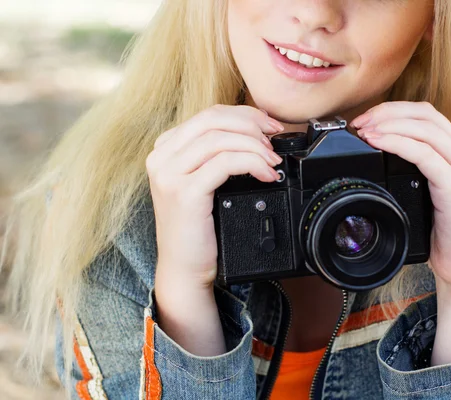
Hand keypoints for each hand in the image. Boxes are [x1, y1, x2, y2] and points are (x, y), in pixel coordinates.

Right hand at [146, 105, 284, 286]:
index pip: (209, 114)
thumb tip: (257, 132)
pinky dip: (252, 163)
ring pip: (220, 139)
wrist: (185, 266)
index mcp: (165, 148)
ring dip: (255, 146)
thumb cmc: (198, 226)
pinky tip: (266, 174)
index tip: (270, 126)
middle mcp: (162, 157)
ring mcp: (169, 174)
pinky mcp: (184, 193)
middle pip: (213, 119)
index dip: (245, 114)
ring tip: (272, 161)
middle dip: (252, 125)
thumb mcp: (204, 181)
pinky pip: (225, 163)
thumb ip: (218, 155)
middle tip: (275, 140)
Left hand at [351, 101, 450, 362]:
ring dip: (389, 124)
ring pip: (425, 129)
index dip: (393, 110)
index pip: (426, 114)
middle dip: (387, 112)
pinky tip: (378, 143)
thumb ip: (411, 171)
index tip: (365, 118)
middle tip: (359, 122)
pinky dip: (397, 143)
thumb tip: (376, 154)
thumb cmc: (442, 233)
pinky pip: (424, 154)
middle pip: (424, 114)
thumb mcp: (425, 194)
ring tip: (364, 130)